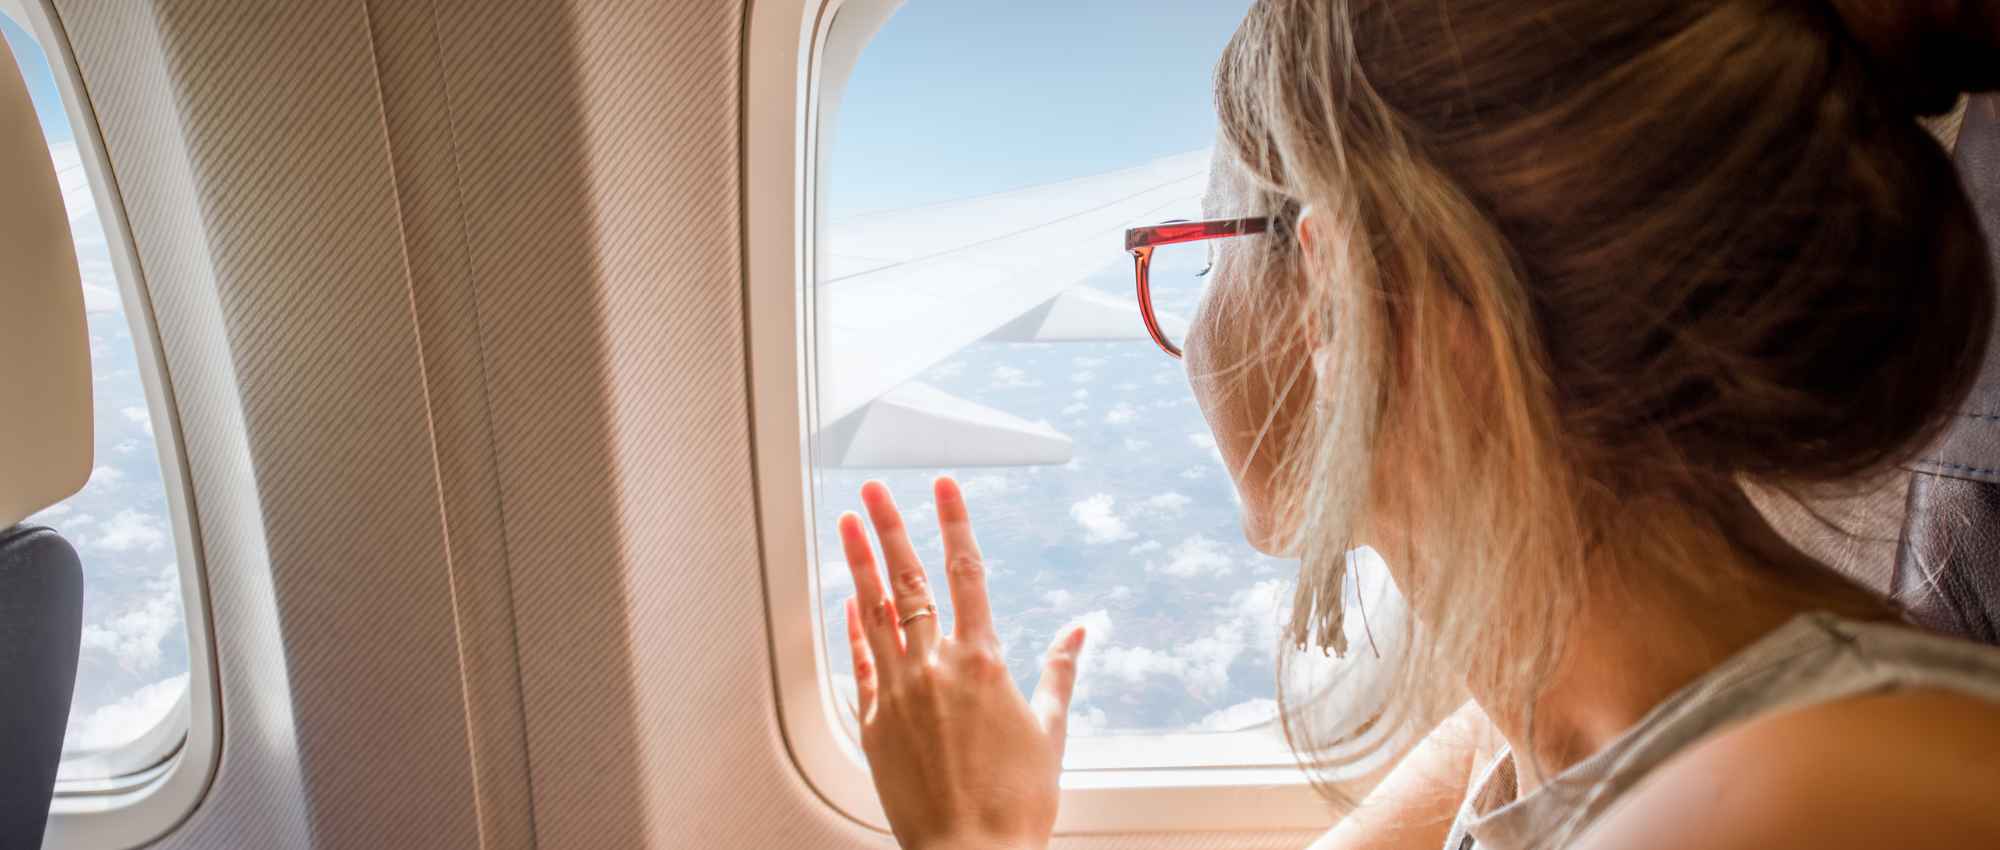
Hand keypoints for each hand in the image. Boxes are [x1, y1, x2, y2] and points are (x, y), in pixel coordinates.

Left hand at [841, 477, 1088, 849]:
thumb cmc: (1017, 803)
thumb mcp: (1051, 731)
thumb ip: (1060, 673)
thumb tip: (1080, 633)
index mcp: (983, 664)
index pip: (965, 573)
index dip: (953, 523)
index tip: (943, 487)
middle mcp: (935, 670)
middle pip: (908, 582)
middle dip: (890, 528)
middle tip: (875, 489)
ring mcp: (899, 695)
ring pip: (874, 614)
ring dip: (859, 563)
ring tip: (846, 524)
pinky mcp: (876, 725)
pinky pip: (861, 664)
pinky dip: (853, 629)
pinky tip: (847, 601)